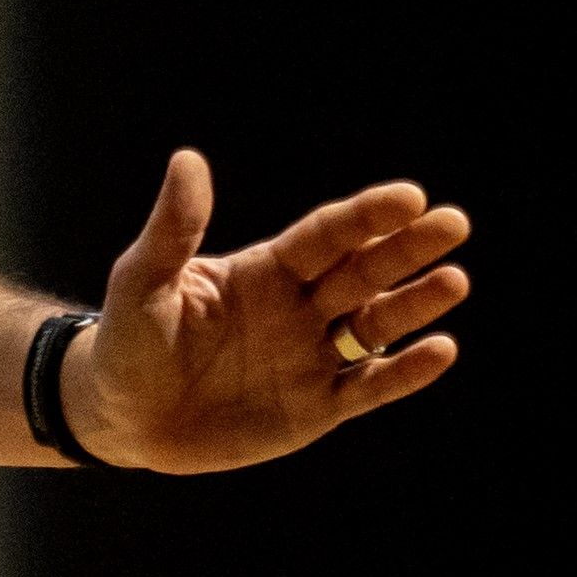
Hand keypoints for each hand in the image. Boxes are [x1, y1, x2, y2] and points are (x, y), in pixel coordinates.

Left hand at [67, 149, 467, 472]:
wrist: (122, 417)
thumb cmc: (129, 340)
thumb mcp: (142, 280)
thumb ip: (173, 229)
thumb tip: (187, 160)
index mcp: (265, 271)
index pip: (325, 237)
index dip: (365, 217)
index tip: (410, 197)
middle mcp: (298, 308)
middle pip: (362, 271)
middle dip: (406, 249)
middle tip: (454, 223)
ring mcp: (310, 358)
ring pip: (374, 326)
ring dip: (414, 305)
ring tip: (454, 281)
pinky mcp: (314, 409)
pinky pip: (367, 388)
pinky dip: (403, 373)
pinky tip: (440, 350)